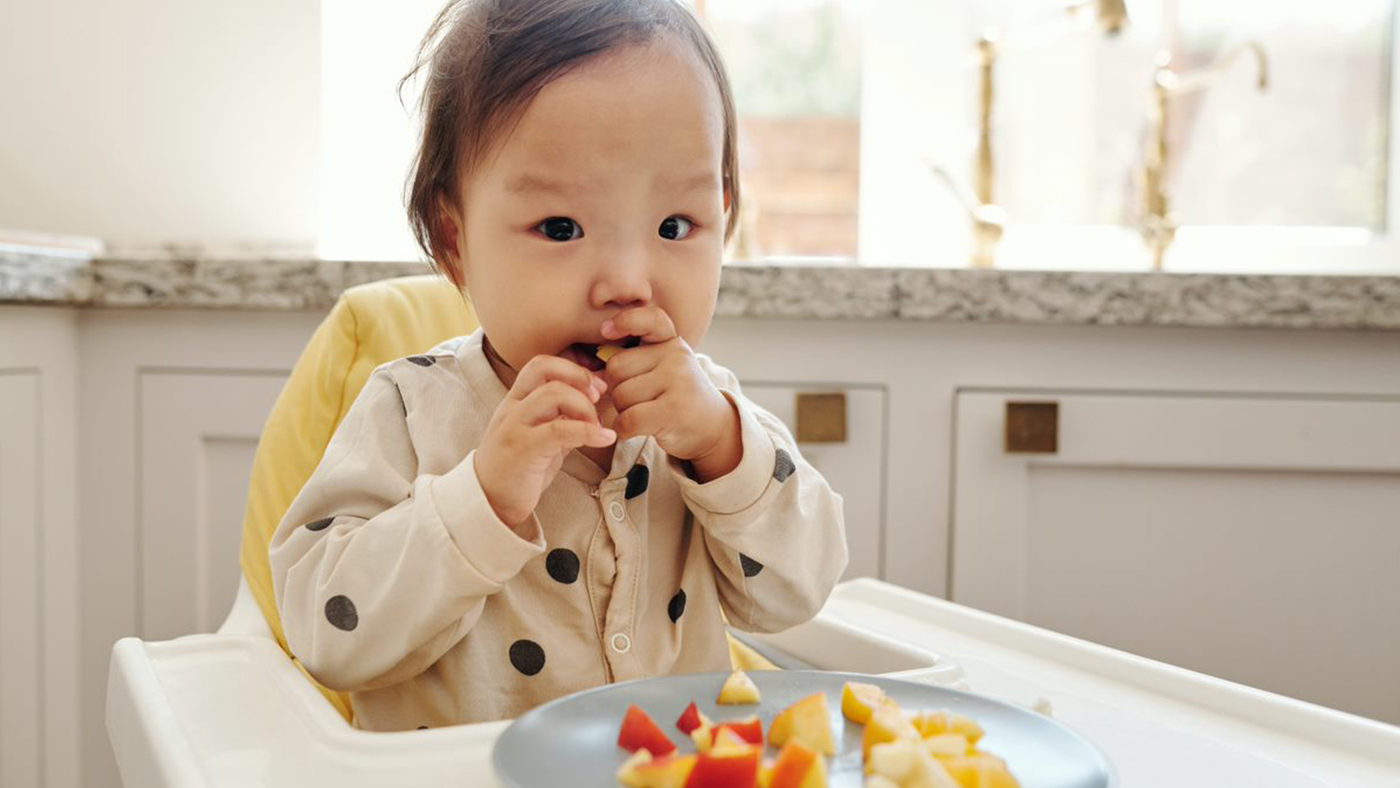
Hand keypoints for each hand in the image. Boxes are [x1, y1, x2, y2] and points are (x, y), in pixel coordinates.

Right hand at [476, 355, 615, 526]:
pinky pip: (559, 430)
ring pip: (553, 393)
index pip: (541, 364)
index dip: (573, 368)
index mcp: (516, 401)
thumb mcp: (542, 438)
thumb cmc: (518, 470)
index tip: (596, 387)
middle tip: (600, 398)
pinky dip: (588, 431)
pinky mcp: (522, 449)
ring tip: (599, 426)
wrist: (489, 503)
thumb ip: (563, 420)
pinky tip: (604, 439)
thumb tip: (596, 407)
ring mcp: (514, 426)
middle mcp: (512, 407)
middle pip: (545, 369)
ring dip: (585, 405)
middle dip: (580, 378)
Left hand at [601, 306, 741, 480]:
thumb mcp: (663, 368)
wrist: (713, 427)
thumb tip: (593, 375)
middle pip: (617, 367)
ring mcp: (678, 381)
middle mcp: (676, 356)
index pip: (648, 319)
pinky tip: (635, 429)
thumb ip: (633, 360)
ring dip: (622, 411)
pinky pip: (629, 419)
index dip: (625, 321)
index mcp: (671, 341)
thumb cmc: (674, 396)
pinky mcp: (674, 410)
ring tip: (643, 413)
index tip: (607, 331)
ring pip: (621, 395)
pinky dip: (624, 429)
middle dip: (616, 388)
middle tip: (635, 399)